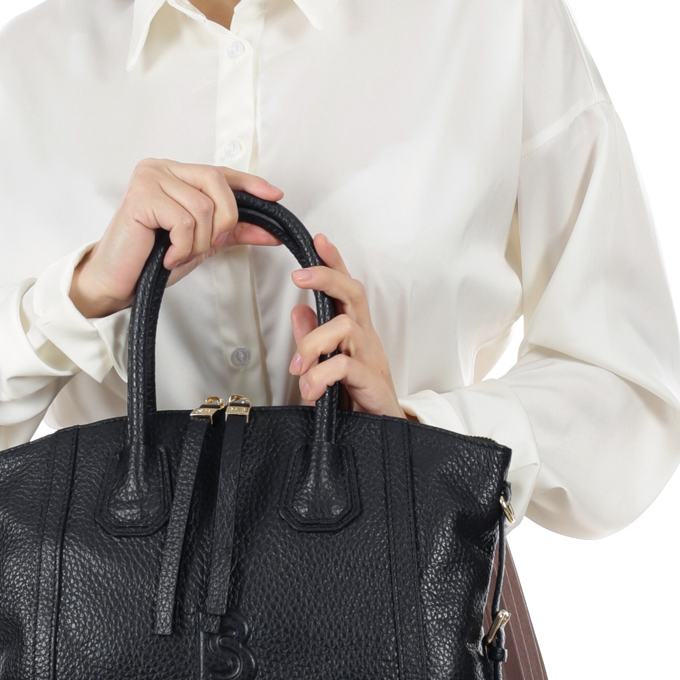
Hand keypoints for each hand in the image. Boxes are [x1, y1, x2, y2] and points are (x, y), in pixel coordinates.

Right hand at [70, 159, 282, 318]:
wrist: (118, 281)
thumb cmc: (153, 259)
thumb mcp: (202, 242)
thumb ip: (233, 231)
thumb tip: (269, 230)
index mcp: (174, 172)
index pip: (221, 172)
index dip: (250, 184)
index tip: (275, 196)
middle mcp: (161, 167)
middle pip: (216, 183)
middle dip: (225, 220)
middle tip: (209, 245)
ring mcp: (148, 178)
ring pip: (202, 207)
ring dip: (199, 242)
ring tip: (180, 254)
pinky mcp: (140, 196)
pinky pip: (184, 221)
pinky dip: (183, 247)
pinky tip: (168, 256)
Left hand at [288, 236, 406, 418]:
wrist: (382, 439)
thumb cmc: (355, 402)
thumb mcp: (326, 369)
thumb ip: (313, 341)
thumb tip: (299, 311)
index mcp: (355, 334)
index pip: (346, 290)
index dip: (334, 263)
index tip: (318, 241)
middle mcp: (366, 340)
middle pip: (353, 293)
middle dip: (326, 277)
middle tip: (298, 276)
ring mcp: (371, 359)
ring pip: (344, 326)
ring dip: (313, 343)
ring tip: (298, 369)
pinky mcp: (372, 382)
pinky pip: (345, 365)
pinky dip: (321, 375)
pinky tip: (311, 390)